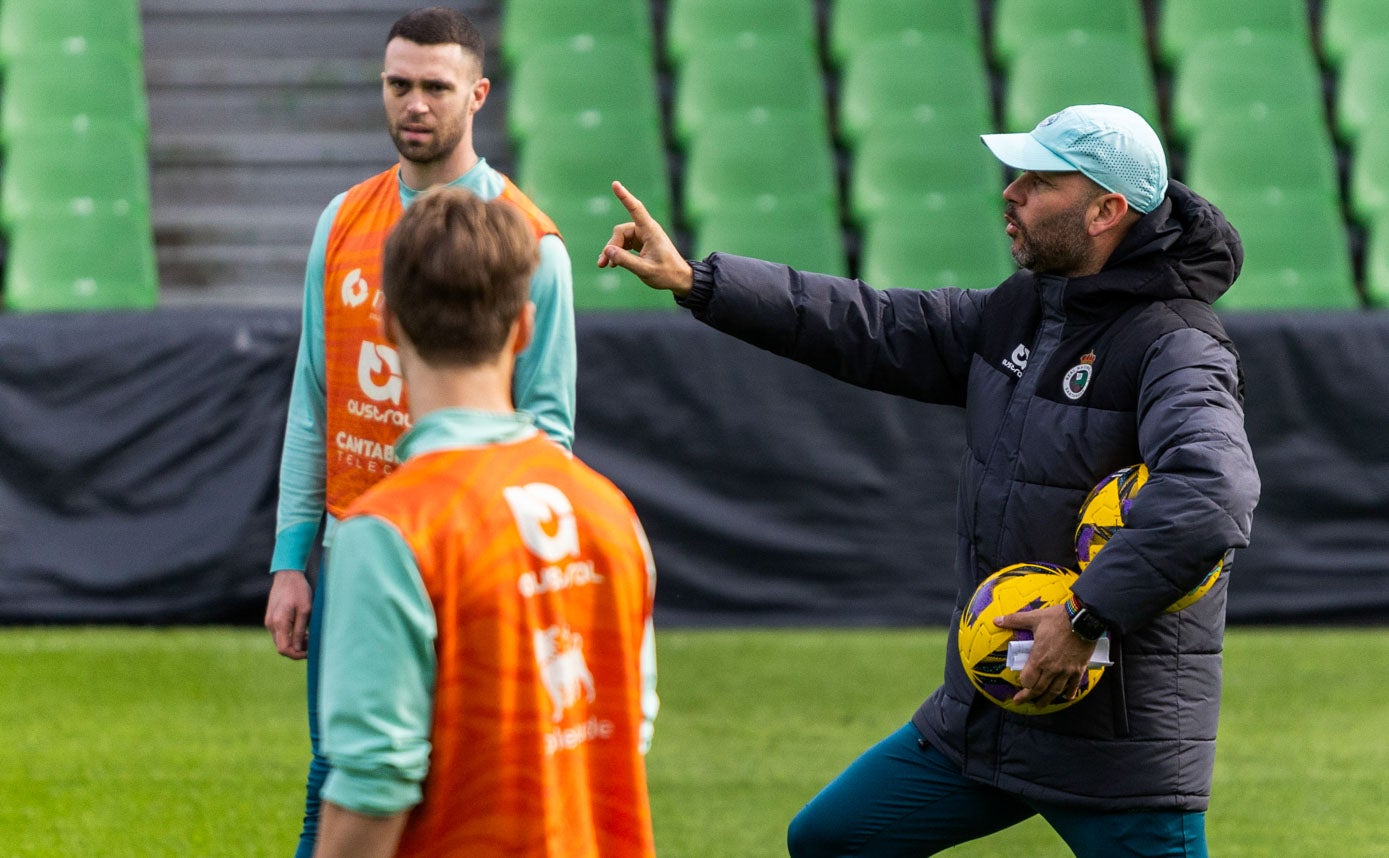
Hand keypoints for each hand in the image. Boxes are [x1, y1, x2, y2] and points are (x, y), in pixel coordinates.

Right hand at [264, 570, 311, 659]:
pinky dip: (290, 636)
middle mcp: (271, 624)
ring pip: (281, 640)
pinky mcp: (271, 618)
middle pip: (281, 647)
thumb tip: (298, 648)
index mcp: (279, 623)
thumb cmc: (299, 590)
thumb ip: (300, 630)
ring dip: (294, 642)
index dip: (297, 654)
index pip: (284, 649)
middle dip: (297, 649)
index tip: (310, 651)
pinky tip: (302, 630)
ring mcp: (269, 621)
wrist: (287, 575)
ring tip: (309, 636)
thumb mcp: (305, 610)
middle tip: (312, 643)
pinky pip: (280, 633)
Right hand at [597, 181, 693, 296]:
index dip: (625, 196)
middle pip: (621, 231)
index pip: (636, 209)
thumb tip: (607, 250)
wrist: (679, 279)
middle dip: (611, 246)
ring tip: (605, 265)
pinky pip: (624, 243)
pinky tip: (612, 264)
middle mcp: (646, 230)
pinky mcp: (641, 243)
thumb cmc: (666, 274)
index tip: (615, 184)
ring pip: (621, 238)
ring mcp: (643, 236)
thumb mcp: (644, 270)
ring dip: (612, 251)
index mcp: (651, 231)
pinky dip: (618, 253)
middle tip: (603, 263)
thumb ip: (625, 260)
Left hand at [994, 604, 1096, 707]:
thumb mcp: (1034, 618)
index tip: (1019, 685)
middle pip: (1038, 689)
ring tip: (1040, 705)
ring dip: (1046, 699)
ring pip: (1055, 691)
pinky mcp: (1079, 669)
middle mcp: (1052, 668)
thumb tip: (997, 620)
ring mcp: (1066, 670)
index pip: (1027, 680)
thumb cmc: (1058, 618)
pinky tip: (1067, 697)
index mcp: (1039, 658)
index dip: (1022, 684)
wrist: (1084, 618)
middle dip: (1028, 697)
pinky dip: (1070, 692)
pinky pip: (1073, 685)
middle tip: (1021, 702)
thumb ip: (1015, 620)